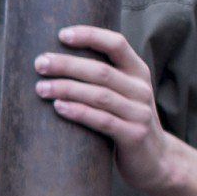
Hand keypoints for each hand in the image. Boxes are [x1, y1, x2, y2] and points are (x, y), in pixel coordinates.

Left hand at [35, 23, 176, 191]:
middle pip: (101, 71)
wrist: (156, 161)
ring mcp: (139, 113)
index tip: (61, 34)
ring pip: (100, 95)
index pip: (116, 44)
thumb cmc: (127, 122)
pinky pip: (103, 121)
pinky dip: (79, 113)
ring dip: (67, 89)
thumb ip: (102, 78)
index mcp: (138, 72)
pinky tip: (59, 108)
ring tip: (40, 88)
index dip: (90, 36)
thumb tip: (55, 60)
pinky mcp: (133, 136)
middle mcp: (141, 89)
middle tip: (39, 64)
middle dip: (67, 65)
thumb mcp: (122, 95)